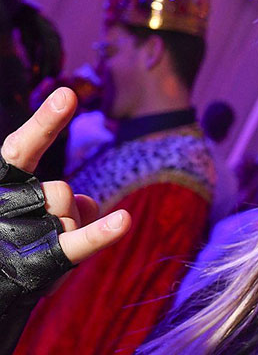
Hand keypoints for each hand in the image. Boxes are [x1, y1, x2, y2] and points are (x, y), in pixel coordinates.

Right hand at [1, 87, 130, 263]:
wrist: (4, 284)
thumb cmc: (24, 241)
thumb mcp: (42, 210)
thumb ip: (67, 198)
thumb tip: (89, 205)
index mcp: (6, 184)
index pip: (22, 148)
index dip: (45, 123)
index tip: (68, 95)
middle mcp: (7, 204)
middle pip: (60, 190)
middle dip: (65, 206)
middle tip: (47, 227)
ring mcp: (21, 234)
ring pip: (70, 215)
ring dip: (73, 229)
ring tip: (47, 248)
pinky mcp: (40, 262)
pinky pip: (77, 243)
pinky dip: (101, 234)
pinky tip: (123, 221)